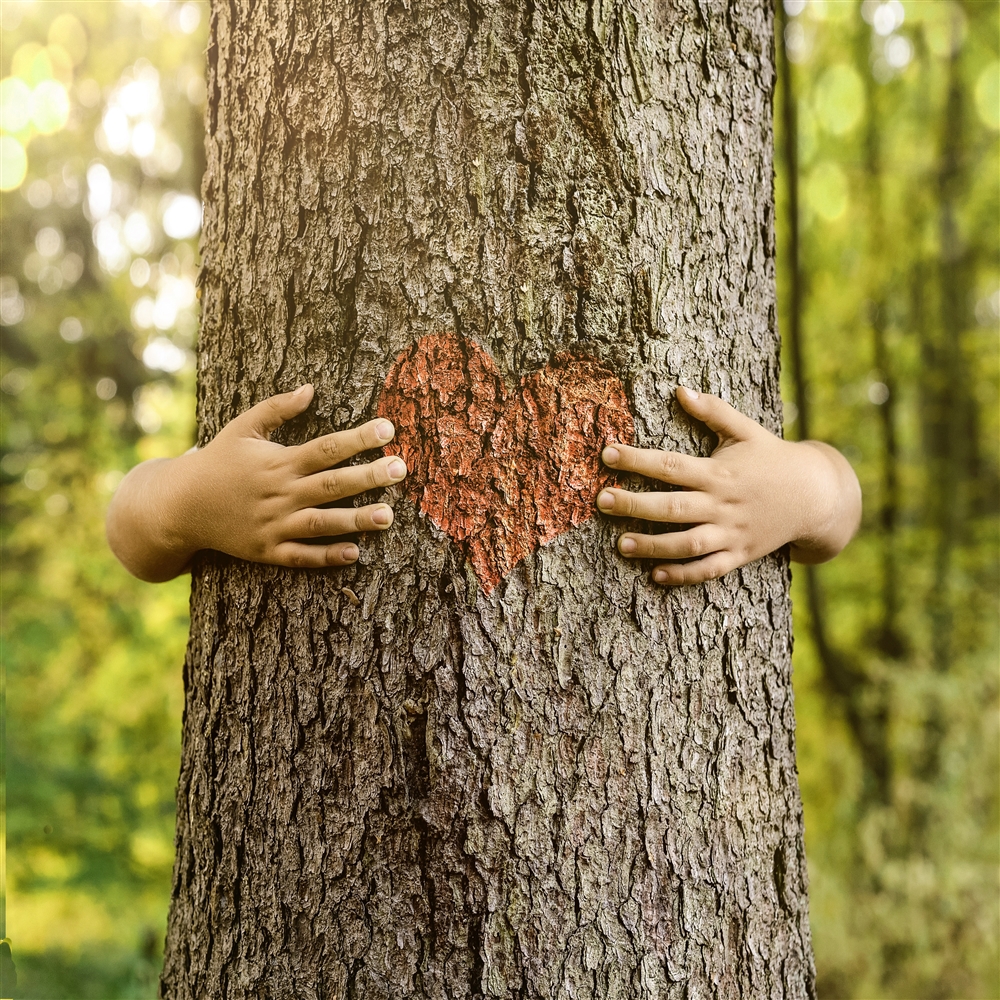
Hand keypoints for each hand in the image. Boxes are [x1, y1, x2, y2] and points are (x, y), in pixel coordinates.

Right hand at [106, 385, 407, 581]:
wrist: (180, 505)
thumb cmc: (218, 461)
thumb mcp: (242, 427)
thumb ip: (277, 408)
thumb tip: (311, 388)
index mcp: (277, 462)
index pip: (326, 448)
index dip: (358, 438)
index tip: (388, 428)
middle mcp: (279, 493)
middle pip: (331, 485)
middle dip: (368, 477)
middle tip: (401, 469)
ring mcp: (273, 525)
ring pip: (321, 523)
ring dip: (356, 520)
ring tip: (389, 516)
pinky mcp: (267, 551)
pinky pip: (301, 556)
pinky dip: (326, 556)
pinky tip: (355, 553)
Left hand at [596, 386, 860, 585]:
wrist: (816, 495)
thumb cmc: (773, 458)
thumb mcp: (747, 430)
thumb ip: (713, 411)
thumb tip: (681, 389)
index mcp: (719, 472)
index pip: (670, 465)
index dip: (637, 459)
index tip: (607, 454)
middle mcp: (723, 504)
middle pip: (673, 507)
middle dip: (635, 505)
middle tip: (602, 501)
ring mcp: (732, 533)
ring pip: (688, 544)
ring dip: (653, 546)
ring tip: (621, 544)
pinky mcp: (740, 555)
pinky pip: (709, 569)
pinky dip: (684, 575)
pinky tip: (656, 574)